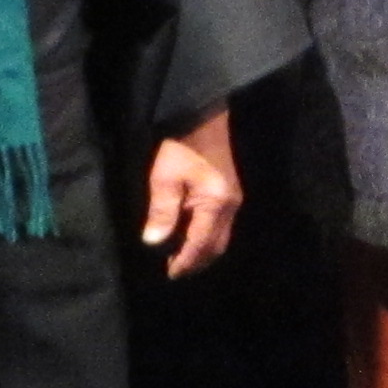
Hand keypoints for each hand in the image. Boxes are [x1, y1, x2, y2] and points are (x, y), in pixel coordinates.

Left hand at [142, 108, 241, 277]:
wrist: (200, 114)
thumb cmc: (180, 143)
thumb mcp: (164, 176)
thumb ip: (161, 211)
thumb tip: (154, 241)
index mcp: (216, 203)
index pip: (200, 244)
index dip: (185, 261)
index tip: (169, 274)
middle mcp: (230, 205)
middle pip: (216, 246)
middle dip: (197, 261)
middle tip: (175, 270)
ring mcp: (233, 198)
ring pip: (221, 237)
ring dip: (202, 251)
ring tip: (180, 257)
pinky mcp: (229, 191)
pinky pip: (220, 225)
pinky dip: (206, 237)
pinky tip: (190, 236)